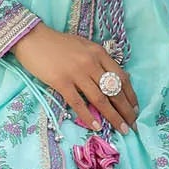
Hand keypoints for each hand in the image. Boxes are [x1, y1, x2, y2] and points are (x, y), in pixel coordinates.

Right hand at [9, 24, 138, 134]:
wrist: (33, 38)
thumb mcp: (84, 46)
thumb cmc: (58, 43)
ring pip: (100, 99)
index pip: (122, 77)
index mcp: (99, 53)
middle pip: (114, 90)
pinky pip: (78, 103)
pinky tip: (97, 127)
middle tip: (133, 125)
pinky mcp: (61, 82)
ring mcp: (76, 73)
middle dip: (126, 110)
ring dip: (113, 116)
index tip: (135, 109)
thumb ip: (98, 61)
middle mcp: (91, 63)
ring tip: (121, 129)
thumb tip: (112, 80)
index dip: (131, 96)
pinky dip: (89, 116)